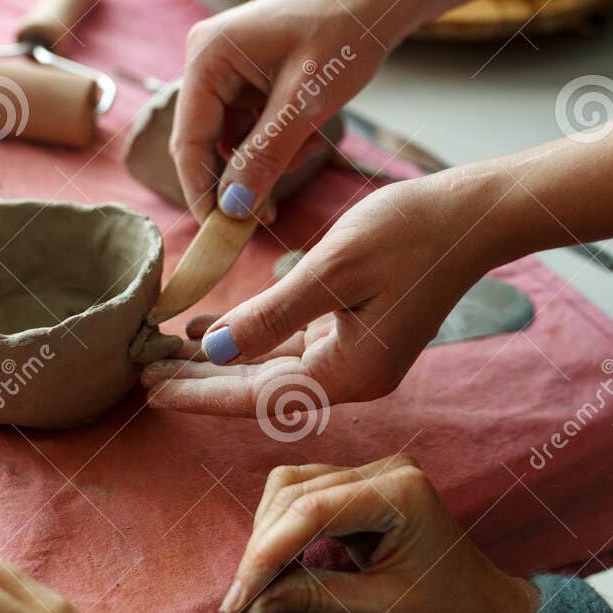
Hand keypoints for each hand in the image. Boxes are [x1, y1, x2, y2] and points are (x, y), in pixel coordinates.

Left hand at [140, 170, 500, 414]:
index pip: (257, 396)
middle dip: (201, 379)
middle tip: (140, 369)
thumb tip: (218, 349)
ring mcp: (359, 358)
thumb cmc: (408, 233)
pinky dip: (253, 338)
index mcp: (350, 372)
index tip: (148, 388)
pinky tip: (213, 329)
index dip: (199, 392)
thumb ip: (274, 313)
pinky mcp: (361, 335)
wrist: (471, 216)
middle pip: (261, 389)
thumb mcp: (333, 267)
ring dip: (222, 359)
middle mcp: (354, 376)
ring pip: (274, 369)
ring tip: (163, 348)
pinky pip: (294, 348)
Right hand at [174, 0, 395, 222]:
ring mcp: (225, 66)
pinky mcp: (246, 75)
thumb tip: (233, 208)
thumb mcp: (305, 106)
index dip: (203, 190)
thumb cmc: (345, 39)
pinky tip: (308, 135)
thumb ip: (265, 157)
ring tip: (311, 147)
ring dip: (266, 159)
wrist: (376, 3)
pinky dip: (275, 141)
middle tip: (269, 215)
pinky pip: (249, 125)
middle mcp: (206, 59)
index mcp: (208, 56)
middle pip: (206, 142)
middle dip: (240, 177)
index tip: (221, 234)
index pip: (190, 139)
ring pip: (231, 139)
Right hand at [220, 455, 539, 612]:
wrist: (485, 608)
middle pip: (295, 492)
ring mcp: (374, 474)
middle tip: (239, 605)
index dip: (267, 554)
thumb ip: (311, 598)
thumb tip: (248, 607)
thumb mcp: (378, 608)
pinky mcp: (363, 489)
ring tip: (252, 593)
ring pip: (293, 491)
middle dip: (262, 549)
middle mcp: (386, 469)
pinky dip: (284, 535)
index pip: (312, 510)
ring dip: (266, 539)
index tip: (237, 600)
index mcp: (399, 491)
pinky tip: (272, 573)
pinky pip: (307, 500)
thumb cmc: (447, 610)